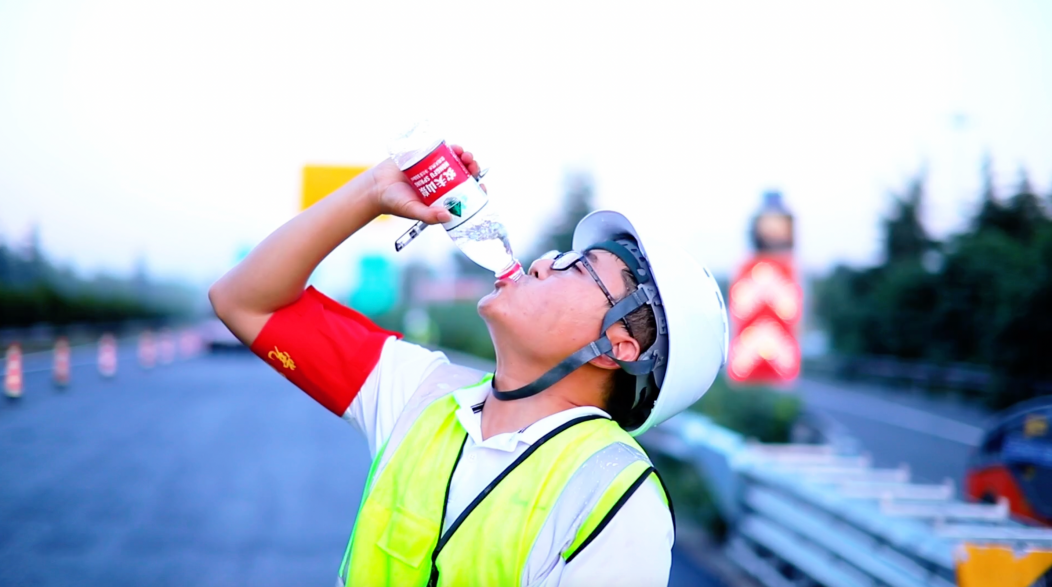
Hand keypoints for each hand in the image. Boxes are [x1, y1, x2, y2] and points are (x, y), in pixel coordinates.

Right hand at [368, 145, 484, 223]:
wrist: (376, 186)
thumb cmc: (395, 202)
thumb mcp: (413, 211)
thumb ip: (429, 215)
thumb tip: (448, 216)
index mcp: (443, 197)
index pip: (466, 194)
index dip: (477, 190)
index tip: (482, 187)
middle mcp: (441, 183)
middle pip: (464, 175)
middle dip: (472, 169)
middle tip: (472, 165)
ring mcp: (434, 168)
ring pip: (456, 161)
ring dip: (465, 157)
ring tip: (465, 155)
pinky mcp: (425, 156)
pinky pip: (442, 150)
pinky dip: (451, 148)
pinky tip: (455, 147)